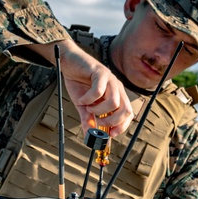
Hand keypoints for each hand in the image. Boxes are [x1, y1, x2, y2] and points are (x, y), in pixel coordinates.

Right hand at [26, 41, 140, 136]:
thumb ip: (88, 119)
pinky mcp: (101, 72)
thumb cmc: (79, 83)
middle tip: (98, 122)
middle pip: (126, 110)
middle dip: (113, 121)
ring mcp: (111, 79)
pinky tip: (82, 99)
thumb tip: (89, 135)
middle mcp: (117, 88)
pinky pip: (99, 91)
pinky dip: (89, 99)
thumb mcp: (84, 105)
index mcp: (117, 95)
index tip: (110, 134)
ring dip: (98, 110)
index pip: (128, 114)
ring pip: (114, 103)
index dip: (122, 126)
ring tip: (88, 107)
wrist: (69, 63)